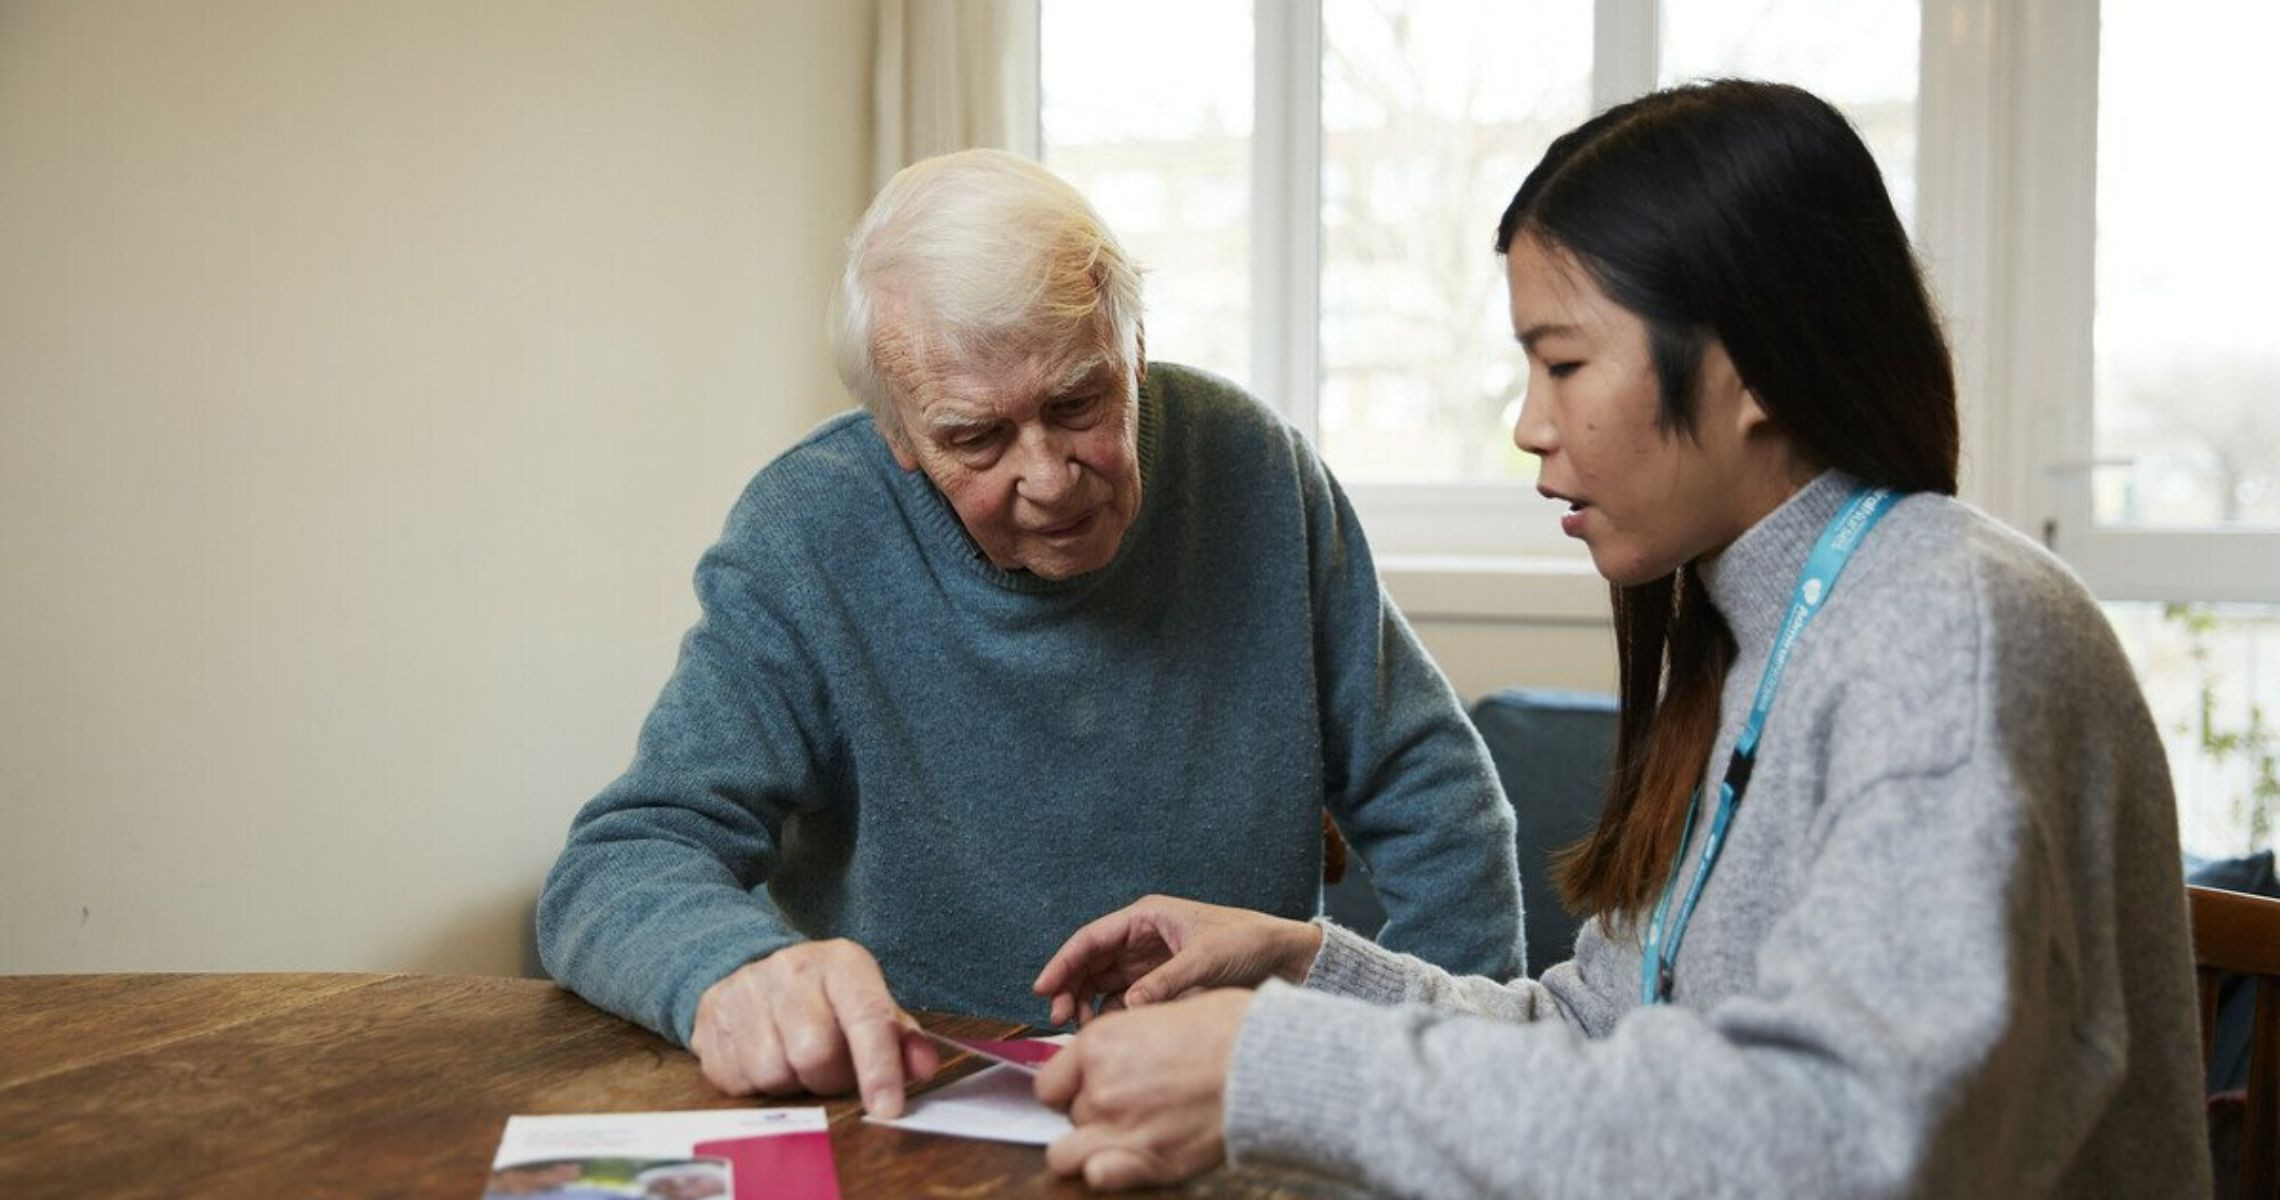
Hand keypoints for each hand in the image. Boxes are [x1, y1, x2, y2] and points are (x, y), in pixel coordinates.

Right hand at [688, 939, 938, 1116]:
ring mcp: (744, 990)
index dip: (879, 1069)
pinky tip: (764, 1057)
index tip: (888, 1109)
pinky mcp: (710, 1017)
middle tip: (831, 1070)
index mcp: (841, 962)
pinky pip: (738, 1080)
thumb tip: (923, 1066)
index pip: (866, 1018)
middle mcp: (790, 968)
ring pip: (774, 1071)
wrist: (750, 968)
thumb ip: (901, 1038)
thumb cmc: (824, 999)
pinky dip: (757, 1084)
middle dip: (829, 1079)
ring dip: (791, 1083)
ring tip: (795, 1059)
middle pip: (816, 1054)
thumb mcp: (868, 1005)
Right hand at [1032, 894, 1322, 1026]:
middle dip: (1071, 988)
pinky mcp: (1163, 984)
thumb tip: (1126, 1009)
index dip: (1063, 962)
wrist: (1285, 956)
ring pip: (1103, 983)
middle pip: (1091, 963)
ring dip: (1088, 1004)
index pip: (1092, 938)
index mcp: (1147, 916)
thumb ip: (1165, 983)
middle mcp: (1143, 938)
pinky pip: (1125, 999)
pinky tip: (1107, 1032)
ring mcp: (1151, 962)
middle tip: (1060, 1020)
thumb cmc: (1248, 942)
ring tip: (1081, 1031)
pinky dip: (1111, 1014)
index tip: (1042, 987)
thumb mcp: (1206, 959)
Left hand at [1035, 989, 1251, 1190]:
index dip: (1071, 1088)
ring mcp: (1119, 1126)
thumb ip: (1131, 1038)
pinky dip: (1105, 1172)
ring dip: (1089, 1147)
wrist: (1271, 1063)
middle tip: (1132, 1106)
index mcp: (1100, 1043)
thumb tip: (1122, 1050)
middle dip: (1093, 1113)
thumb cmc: (1232, 1030)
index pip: (1051, 1081)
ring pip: (1068, 1152)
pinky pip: (1095, 1175)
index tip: (1092, 1090)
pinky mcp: (1146, 1159)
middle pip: (1069, 1114)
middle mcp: (1099, 1086)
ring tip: (1123, 1139)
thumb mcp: (1169, 1011)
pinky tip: (1126, 1162)